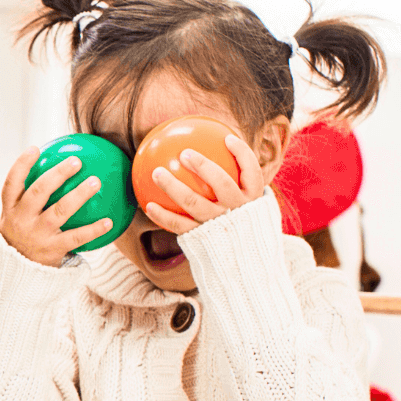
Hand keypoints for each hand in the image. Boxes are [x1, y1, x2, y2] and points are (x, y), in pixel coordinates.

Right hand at [0, 148, 115, 265]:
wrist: (16, 274)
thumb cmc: (22, 237)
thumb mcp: (16, 219)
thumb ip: (28, 199)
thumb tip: (55, 170)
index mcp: (10, 210)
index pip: (11, 183)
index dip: (22, 165)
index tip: (35, 148)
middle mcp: (21, 220)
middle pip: (38, 192)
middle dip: (57, 174)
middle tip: (76, 161)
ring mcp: (37, 235)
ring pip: (59, 211)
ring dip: (78, 195)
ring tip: (95, 182)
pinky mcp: (52, 250)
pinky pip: (77, 237)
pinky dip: (94, 229)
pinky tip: (109, 221)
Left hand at [143, 133, 265, 234]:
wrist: (242, 262)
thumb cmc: (241, 224)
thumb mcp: (249, 206)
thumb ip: (239, 184)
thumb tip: (224, 153)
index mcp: (252, 198)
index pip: (251, 171)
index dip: (241, 153)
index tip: (227, 138)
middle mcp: (237, 210)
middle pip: (221, 183)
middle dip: (202, 166)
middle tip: (184, 153)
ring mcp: (218, 224)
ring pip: (194, 202)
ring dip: (173, 186)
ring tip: (157, 172)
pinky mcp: (201, 237)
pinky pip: (179, 224)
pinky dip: (162, 215)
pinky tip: (148, 205)